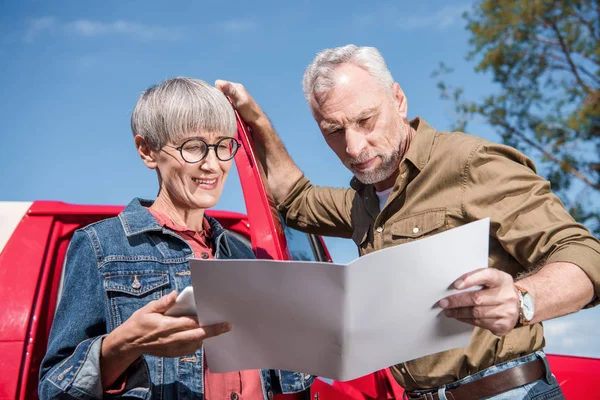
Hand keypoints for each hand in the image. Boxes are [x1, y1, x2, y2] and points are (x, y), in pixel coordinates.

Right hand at [108, 291, 230, 357]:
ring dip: (205, 337)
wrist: (129, 343)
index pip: (190, 324)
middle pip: (197, 336)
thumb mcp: (147, 309)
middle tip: (227, 326)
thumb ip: (163, 302)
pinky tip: (200, 336)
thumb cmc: (139, 323)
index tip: (215, 317)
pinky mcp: (172, 354)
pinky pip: (189, 350)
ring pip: (195, 344)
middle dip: (213, 331)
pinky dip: (197, 343)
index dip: (204, 321)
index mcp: (166, 326)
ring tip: (216, 329)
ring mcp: (172, 348)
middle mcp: (171, 339)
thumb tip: (176, 294)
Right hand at [215, 80, 265, 124]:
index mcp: (236, 86)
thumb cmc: (250, 112)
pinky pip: (225, 102)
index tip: (221, 100)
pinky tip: (228, 111)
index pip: (219, 83)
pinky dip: (225, 106)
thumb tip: (220, 83)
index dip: (217, 91)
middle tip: (224, 105)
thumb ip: (231, 92)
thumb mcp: (240, 101)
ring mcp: (235, 96)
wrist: (258, 122)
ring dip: (222, 102)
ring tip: (227, 109)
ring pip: (222, 96)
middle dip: (219, 97)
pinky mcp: (235, 103)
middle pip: (220, 90)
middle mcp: (235, 90)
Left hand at [438, 268, 519, 336]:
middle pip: (477, 299)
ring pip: (476, 313)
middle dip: (457, 301)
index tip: (455, 285)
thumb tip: (454, 286)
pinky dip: (466, 320)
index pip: (487, 275)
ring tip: (447, 311)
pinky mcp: (504, 325)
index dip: (470, 279)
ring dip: (458, 313)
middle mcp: (507, 295)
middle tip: (443, 302)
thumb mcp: (493, 279)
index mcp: (503, 279)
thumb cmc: (498, 289)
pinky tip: (459, 317)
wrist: (521, 305)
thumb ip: (478, 279)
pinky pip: (479, 323)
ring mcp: (507, 312)